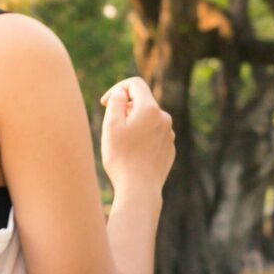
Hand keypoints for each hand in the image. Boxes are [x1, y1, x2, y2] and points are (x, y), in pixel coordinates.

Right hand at [97, 75, 174, 193]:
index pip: (135, 84)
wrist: (139, 189)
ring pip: (148, 120)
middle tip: (111, 128)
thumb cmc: (121, 157)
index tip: (105, 103)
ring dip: (134, 124)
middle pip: (142, 102)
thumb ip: (116, 101)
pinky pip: (153, 135)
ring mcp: (169, 134)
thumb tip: (121, 92)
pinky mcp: (169, 149)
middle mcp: (164, 118)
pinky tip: (132, 155)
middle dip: (125, 109)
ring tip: (122, 144)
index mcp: (150, 108)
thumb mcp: (111, 125)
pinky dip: (142, 138)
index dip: (117, 89)